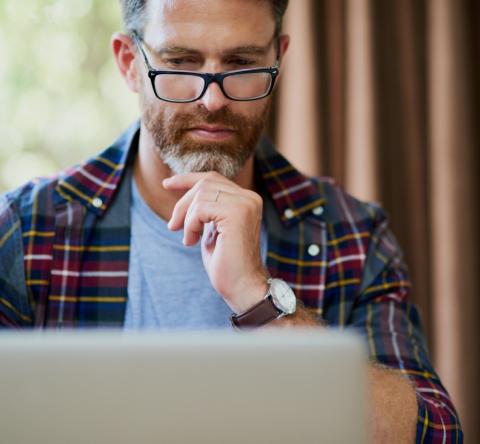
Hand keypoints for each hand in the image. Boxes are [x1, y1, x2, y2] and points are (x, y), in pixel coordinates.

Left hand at [163, 172, 268, 313]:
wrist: (241, 286)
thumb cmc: (226, 262)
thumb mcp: (213, 228)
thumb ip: (206, 208)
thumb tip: (183, 191)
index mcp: (246, 200)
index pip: (213, 178)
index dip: (187, 179)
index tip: (166, 184)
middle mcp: (249, 198)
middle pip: (204, 183)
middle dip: (183, 203)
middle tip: (173, 226)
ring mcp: (245, 204)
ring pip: (201, 194)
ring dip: (187, 218)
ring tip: (189, 239)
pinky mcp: (237, 214)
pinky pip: (201, 208)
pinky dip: (190, 225)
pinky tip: (192, 241)